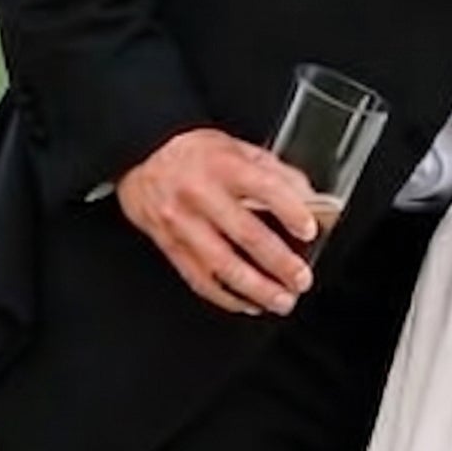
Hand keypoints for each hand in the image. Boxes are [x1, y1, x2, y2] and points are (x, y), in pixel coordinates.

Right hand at [115, 128, 320, 316]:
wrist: (142, 158)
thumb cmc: (193, 153)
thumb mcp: (236, 147)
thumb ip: (274, 170)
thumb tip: (308, 197)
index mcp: (222, 165)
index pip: (263, 187)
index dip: (290, 210)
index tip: (309, 229)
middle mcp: (201, 194)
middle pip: (246, 233)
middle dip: (279, 261)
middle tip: (300, 278)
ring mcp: (183, 223)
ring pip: (222, 264)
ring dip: (256, 288)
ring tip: (281, 299)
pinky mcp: (171, 247)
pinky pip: (200, 279)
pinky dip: (227, 296)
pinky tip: (248, 303)